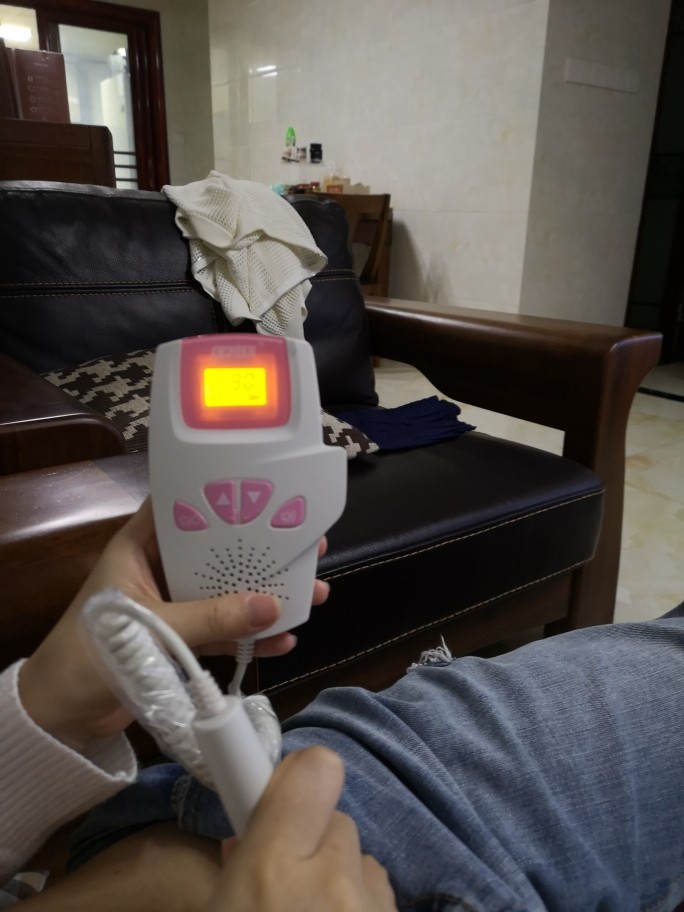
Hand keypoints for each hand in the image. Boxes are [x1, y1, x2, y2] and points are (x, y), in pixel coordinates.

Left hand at [18, 499, 329, 747]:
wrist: (61, 717)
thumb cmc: (88, 655)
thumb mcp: (150, 629)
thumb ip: (209, 618)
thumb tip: (271, 606)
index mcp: (141, 547)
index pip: (185, 505)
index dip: (226, 496)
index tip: (272, 493)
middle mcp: (160, 569)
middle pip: (219, 551)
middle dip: (262, 552)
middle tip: (308, 546)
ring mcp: (173, 605)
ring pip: (227, 592)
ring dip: (264, 596)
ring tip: (311, 593)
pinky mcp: (182, 640)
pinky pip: (224, 631)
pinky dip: (250, 636)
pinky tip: (282, 640)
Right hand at [204, 747, 396, 911]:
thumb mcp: (216, 906)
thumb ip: (240, 862)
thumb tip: (248, 837)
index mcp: (269, 870)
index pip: (313, 770)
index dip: (296, 777)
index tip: (275, 793)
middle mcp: (331, 882)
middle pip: (337, 821)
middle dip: (313, 842)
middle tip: (284, 884)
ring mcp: (374, 910)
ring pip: (363, 861)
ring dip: (342, 881)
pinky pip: (383, 899)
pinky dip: (362, 909)